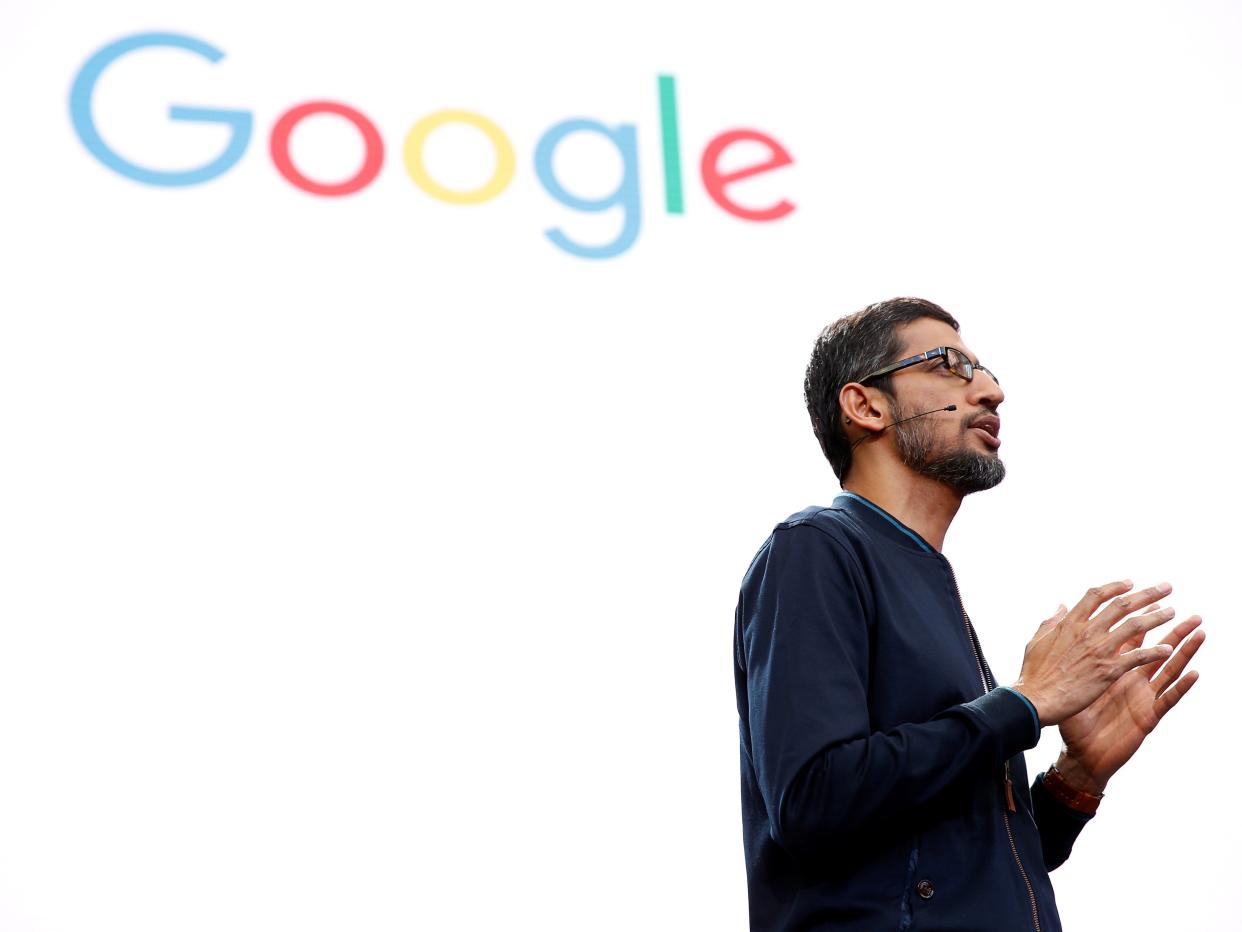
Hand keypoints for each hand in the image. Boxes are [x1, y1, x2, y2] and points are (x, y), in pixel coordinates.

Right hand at [1011, 581, 1176, 725]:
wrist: (1036, 699)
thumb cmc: (1034, 673)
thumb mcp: (1037, 640)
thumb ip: (1051, 621)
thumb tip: (1061, 605)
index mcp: (1069, 623)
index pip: (1096, 596)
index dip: (1115, 587)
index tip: (1130, 583)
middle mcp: (1087, 631)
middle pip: (1122, 605)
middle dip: (1147, 594)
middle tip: (1166, 588)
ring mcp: (1099, 650)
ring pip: (1135, 626)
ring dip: (1157, 617)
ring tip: (1173, 612)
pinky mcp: (1109, 670)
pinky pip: (1138, 656)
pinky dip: (1155, 651)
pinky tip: (1168, 649)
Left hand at [1056, 602, 1203, 792]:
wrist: (1079, 755)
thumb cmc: (1073, 719)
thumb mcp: (1069, 680)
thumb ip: (1069, 650)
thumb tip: (1061, 619)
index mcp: (1112, 669)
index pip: (1129, 638)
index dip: (1140, 619)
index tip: (1150, 598)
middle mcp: (1132, 680)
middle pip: (1155, 649)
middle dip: (1172, 630)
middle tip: (1189, 611)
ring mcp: (1142, 697)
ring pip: (1168, 669)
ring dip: (1185, 651)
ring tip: (1200, 632)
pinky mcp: (1148, 716)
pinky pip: (1168, 700)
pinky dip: (1181, 687)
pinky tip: (1194, 673)